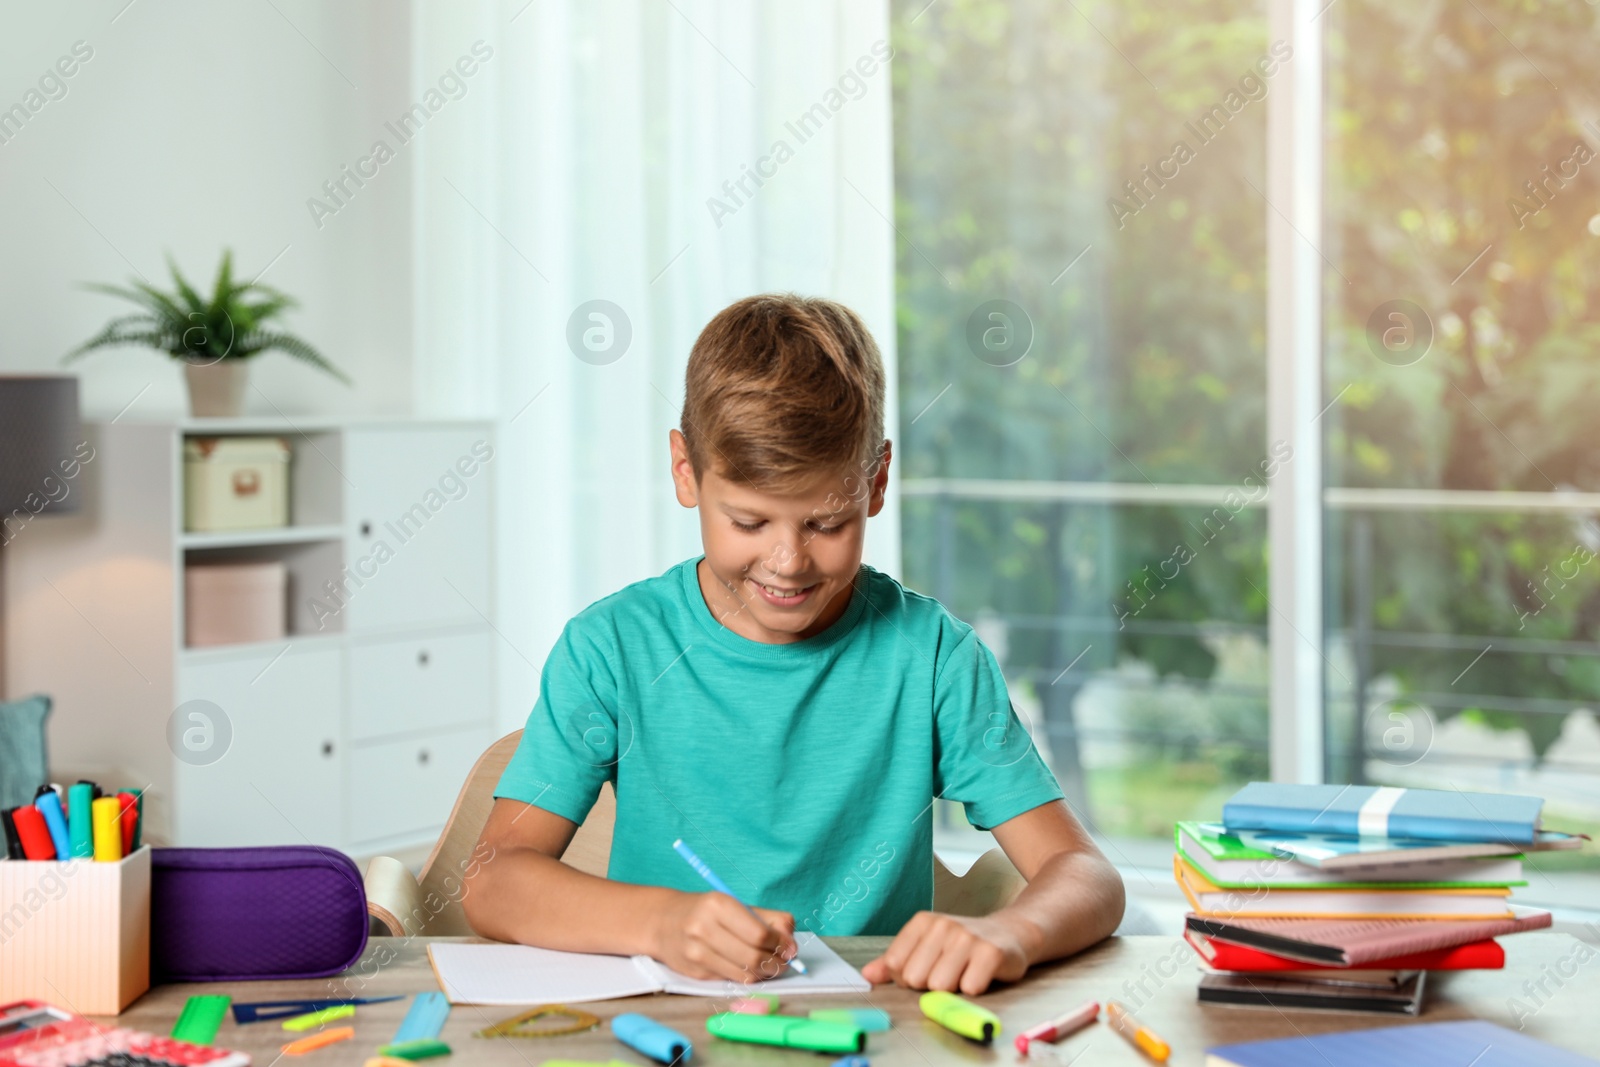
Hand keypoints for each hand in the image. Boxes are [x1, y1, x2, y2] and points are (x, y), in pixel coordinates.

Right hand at [651, 891, 797, 983]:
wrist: (663, 922)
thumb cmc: (707, 912)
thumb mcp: (737, 905)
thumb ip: (770, 919)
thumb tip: (792, 946)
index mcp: (718, 905)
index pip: (760, 934)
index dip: (781, 944)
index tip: (790, 948)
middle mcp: (704, 928)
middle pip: (754, 957)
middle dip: (777, 963)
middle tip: (784, 962)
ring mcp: (696, 953)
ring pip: (745, 974)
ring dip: (764, 973)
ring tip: (769, 965)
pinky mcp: (694, 973)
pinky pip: (732, 980)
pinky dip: (747, 976)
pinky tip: (748, 967)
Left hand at [861, 911, 1033, 994]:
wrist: (1010, 933)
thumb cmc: (962, 945)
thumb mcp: (926, 946)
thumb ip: (894, 962)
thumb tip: (867, 976)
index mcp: (922, 922)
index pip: (895, 966)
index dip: (908, 978)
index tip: (926, 969)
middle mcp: (943, 925)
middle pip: (915, 979)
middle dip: (930, 985)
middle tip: (949, 971)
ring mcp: (968, 938)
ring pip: (940, 987)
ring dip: (953, 988)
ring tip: (965, 972)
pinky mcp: (991, 953)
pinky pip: (969, 989)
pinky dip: (975, 990)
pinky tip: (981, 975)